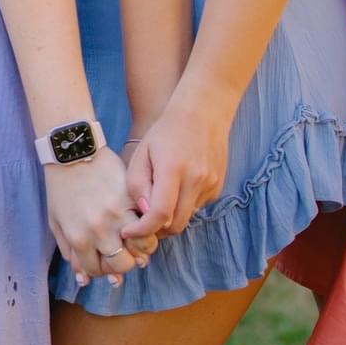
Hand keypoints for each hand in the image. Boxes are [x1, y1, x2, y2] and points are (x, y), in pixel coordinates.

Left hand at [43, 148, 144, 286]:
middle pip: (122, 265)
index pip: (97, 270)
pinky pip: (148, 223)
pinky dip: (148, 229)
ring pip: (142, 248)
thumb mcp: (56, 222)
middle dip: (122, 264)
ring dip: (140, 248)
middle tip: (120, 252)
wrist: (72, 153)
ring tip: (134, 241)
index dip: (101, 269)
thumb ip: (69, 251)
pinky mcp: (132, 199)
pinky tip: (142, 225)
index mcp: (79, 238)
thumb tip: (84, 278)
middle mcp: (100, 231)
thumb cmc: (60, 188)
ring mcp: (118, 215)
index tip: (103, 260)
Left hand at [122, 94, 232, 240]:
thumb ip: (137, 183)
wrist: (203, 112)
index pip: (159, 214)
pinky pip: (197, 207)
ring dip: (170, 216)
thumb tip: (143, 212)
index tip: (128, 232)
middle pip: (175, 225)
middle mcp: (196, 180)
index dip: (142, 230)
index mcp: (173, 169)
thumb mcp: (142, 152)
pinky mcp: (218, 187)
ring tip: (158, 197)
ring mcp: (210, 184)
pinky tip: (177, 186)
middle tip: (140, 222)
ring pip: (186, 218)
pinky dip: (183, 205)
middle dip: (156, 230)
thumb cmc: (165, 131)